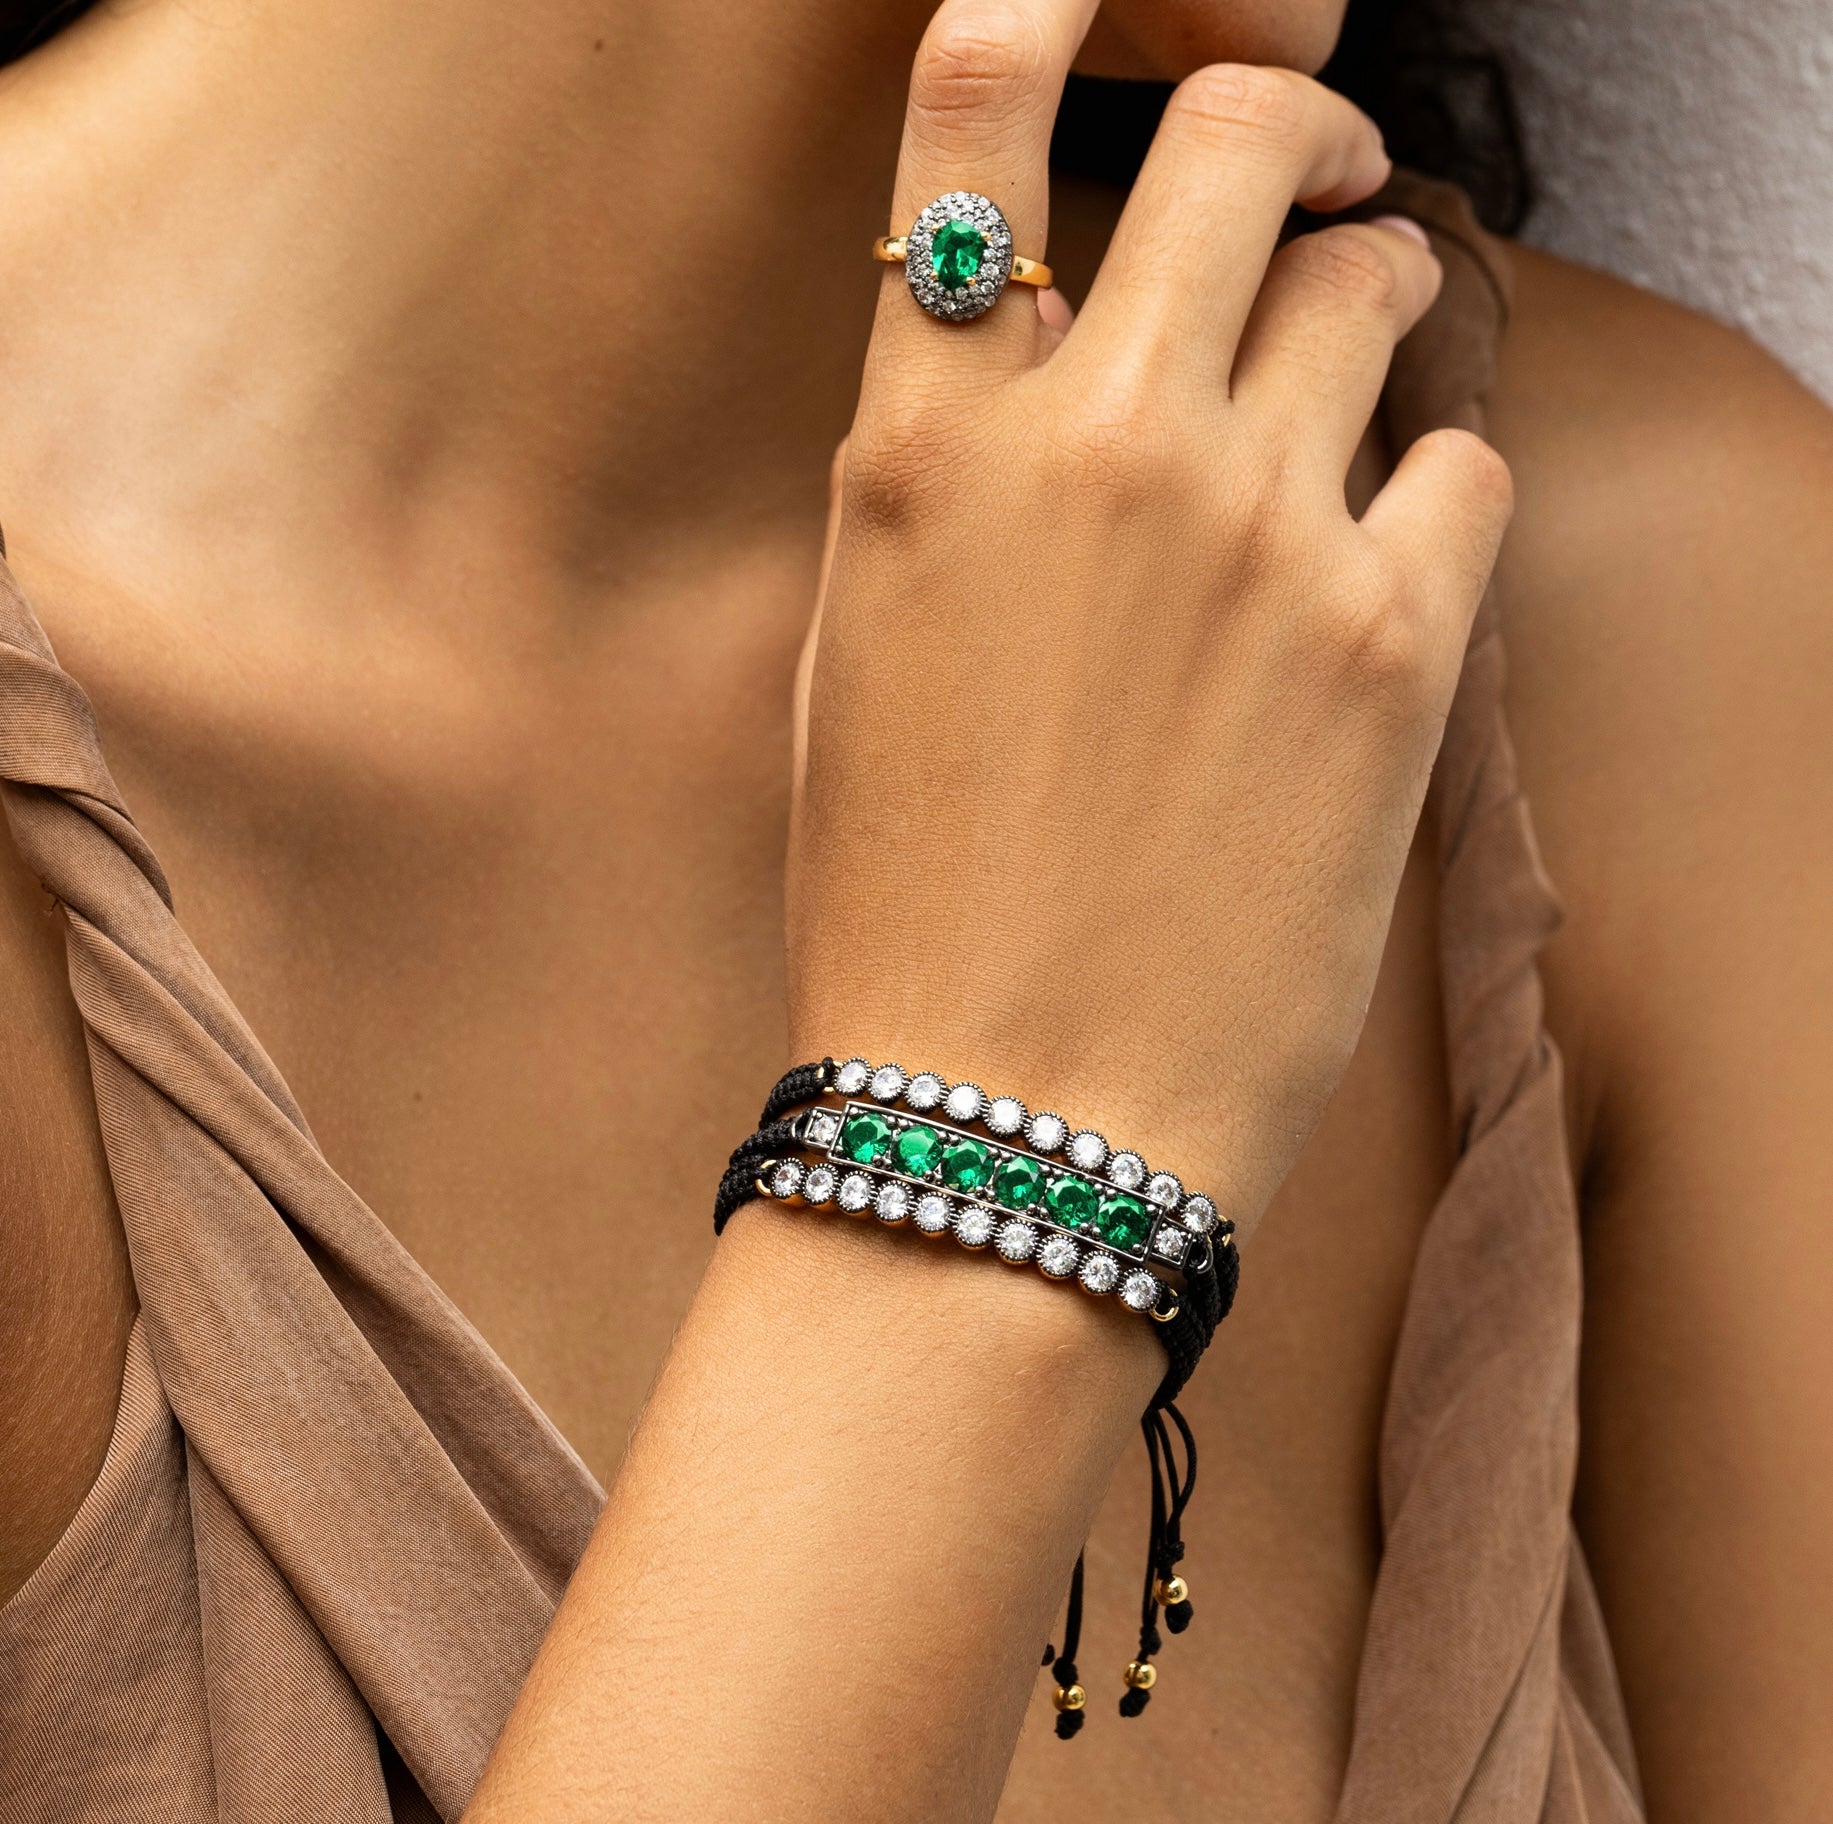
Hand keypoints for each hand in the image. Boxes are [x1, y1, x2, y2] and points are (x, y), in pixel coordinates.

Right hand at [788, 0, 1511, 1238]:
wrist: (1012, 1115)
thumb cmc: (906, 907)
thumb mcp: (858, 659)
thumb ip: (939, 475)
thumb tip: (1033, 359)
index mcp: (921, 444)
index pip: (978, 102)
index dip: (1046, 7)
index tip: (1104, 19)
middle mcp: (1094, 442)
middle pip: (1247, 138)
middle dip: (1286, 136)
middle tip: (1303, 189)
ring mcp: (1258, 530)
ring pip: (1379, 278)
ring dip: (1365, 308)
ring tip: (1334, 412)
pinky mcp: (1392, 641)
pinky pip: (1461, 457)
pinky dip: (1429, 479)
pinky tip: (1374, 567)